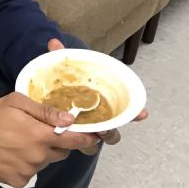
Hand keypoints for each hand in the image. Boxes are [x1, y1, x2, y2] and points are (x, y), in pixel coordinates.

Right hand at [0, 92, 100, 187]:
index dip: (86, 139)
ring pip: (46, 162)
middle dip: (56, 143)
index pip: (74, 140)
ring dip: (40, 154)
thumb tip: (69, 119)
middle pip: (61, 152)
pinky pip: (32, 173)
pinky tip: (12, 155)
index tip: (93, 137)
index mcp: (40, 135)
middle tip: (38, 132)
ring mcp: (28, 171)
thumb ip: (45, 111)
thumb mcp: (16, 103)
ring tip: (19, 142)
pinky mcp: (18, 181)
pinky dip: (27, 165)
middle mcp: (38, 156)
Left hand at [47, 38, 147, 152]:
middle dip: (112, 130)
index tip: (143, 113)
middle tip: (104, 127)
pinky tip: (80, 141)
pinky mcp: (78, 141)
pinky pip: (86, 146)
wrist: (45, 106)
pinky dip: (85, 144)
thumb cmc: (62, 88)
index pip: (124, 109)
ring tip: (90, 134)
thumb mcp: (63, 74)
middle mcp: (100, 120)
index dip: (135, 112)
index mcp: (101, 103)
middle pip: (114, 130)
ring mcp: (89, 132)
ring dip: (97, 138)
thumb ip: (60, 59)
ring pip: (99, 140)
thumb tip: (53, 41)